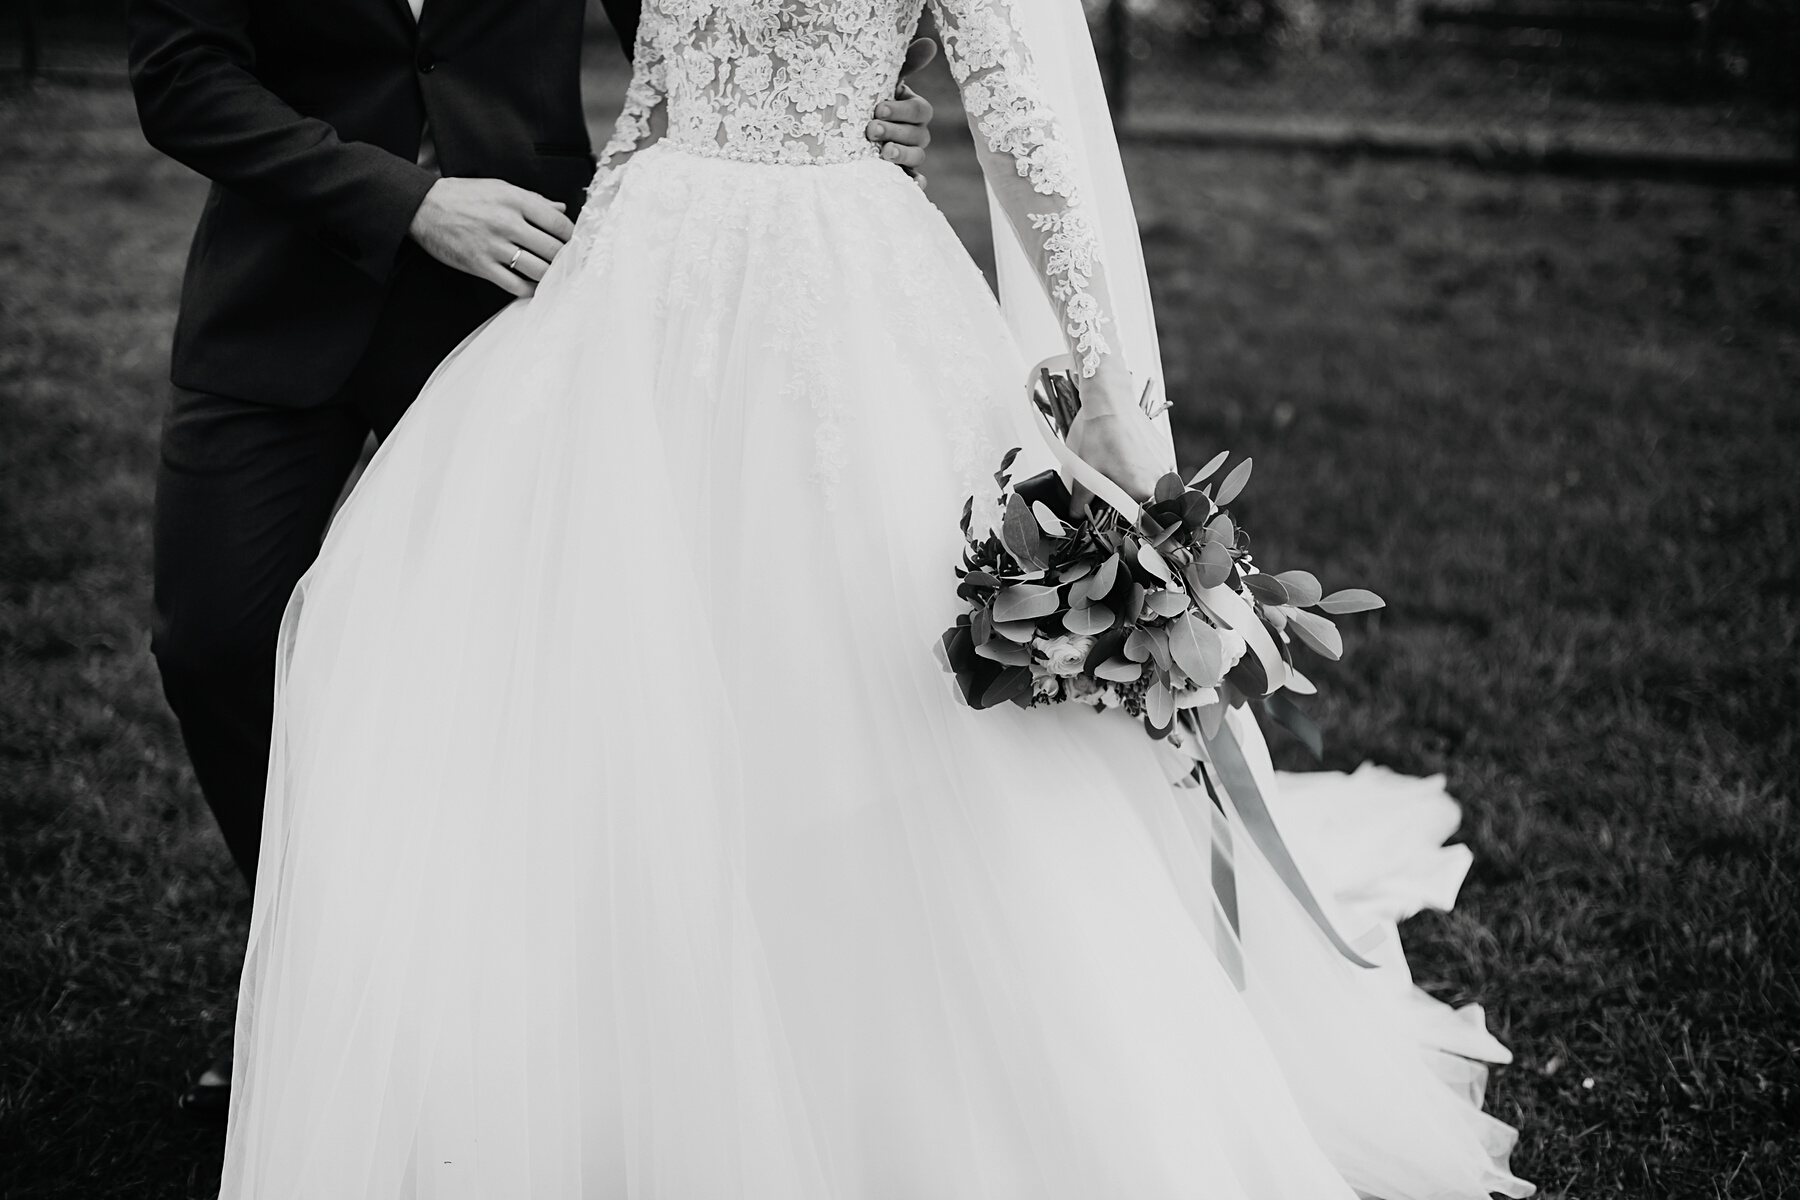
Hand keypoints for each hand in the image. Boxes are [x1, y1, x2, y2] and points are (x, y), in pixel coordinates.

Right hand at [408, 177, 575, 298]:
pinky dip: (529, 289)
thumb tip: (560, 210)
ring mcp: (494, 246)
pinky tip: (533, 286)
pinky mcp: (481, 265)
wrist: (424, 207)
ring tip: (554, 276)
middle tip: (570, 265)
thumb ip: (533, 200)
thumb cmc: (463, 196)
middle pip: (553, 249)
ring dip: (550, 276)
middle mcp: (507, 223)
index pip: (559, 224)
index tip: (575, 244)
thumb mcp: (500, 188)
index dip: (573, 237)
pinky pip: (515, 285)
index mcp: (515, 200)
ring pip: (538, 270)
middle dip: (565, 260)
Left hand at [865, 38, 935, 183]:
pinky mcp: (902, 174)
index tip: (877, 108)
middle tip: (870, 130)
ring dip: (902, 154)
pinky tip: (911, 183)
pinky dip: (916, 183)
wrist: (846, 129)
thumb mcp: (882, 81)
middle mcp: (916, 132)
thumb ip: (906, 63)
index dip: (901, 110)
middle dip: (894, 131)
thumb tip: (931, 44)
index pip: (919, 110)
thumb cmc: (867, 100)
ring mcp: (910, 154)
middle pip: (918, 135)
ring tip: (882, 153)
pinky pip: (916, 180)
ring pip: (917, 157)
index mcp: (913, 110)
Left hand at [1066, 371, 1172, 504]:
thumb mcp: (1086, 471)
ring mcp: (1166, 465)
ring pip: (1156, 487)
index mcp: (1142, 490)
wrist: (1112, 405)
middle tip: (1117, 486)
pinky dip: (1148, 471)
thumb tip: (1076, 513)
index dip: (1124, 513)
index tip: (1115, 506)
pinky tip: (1131, 459)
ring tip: (1123, 470)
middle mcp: (1160, 479)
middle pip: (1148, 502)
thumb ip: (1081, 499)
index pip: (1137, 516)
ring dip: (1142, 485)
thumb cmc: (1100, 436)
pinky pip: (1160, 471)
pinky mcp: (1166, 452)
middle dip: (1133, 499)